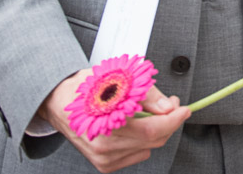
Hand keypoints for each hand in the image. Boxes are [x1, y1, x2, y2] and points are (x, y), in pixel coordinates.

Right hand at [39, 72, 189, 172]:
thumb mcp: (116, 79)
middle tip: (170, 103)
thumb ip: (146, 94)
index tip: (184, 109)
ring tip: (146, 111)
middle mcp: (104, 146)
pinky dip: (141, 139)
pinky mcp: (105, 165)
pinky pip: (137, 153)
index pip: (151, 130)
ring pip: (147, 148)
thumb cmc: (84, 88)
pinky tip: (132, 125)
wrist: (57, 102)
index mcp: (105, 124)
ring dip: (154, 130)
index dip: (173, 120)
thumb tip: (167, 107)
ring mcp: (104, 159)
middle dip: (168, 121)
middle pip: (153, 140)